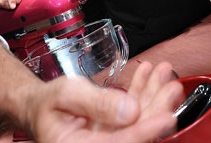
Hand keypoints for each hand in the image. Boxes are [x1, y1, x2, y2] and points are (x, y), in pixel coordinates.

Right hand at [23, 62, 181, 142]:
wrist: (39, 107)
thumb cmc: (47, 102)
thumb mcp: (66, 93)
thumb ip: (97, 102)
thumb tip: (132, 110)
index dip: (145, 131)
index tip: (167, 118)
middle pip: (135, 133)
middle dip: (157, 108)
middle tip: (172, 86)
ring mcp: (109, 141)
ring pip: (139, 122)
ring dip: (154, 97)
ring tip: (164, 74)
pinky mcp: (116, 132)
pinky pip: (135, 115)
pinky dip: (144, 93)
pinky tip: (149, 75)